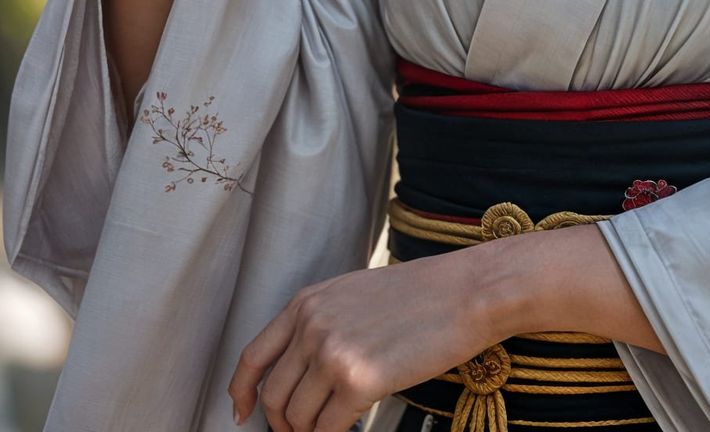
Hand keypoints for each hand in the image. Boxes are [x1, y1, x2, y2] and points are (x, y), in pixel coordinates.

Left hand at [228, 248, 507, 430]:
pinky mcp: (358, 381)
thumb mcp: (355, 295)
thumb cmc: (422, 294)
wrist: (467, 292)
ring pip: (297, 418)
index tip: (241, 412)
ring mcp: (333, 353)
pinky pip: (327, 430)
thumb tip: (298, 373)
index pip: (253, 356)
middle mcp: (312, 325)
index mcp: (308, 301)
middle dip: (282, 423)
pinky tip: (350, 428)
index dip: (241, 391)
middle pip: (273, 396)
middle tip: (302, 430)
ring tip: (332, 425)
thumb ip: (320, 325)